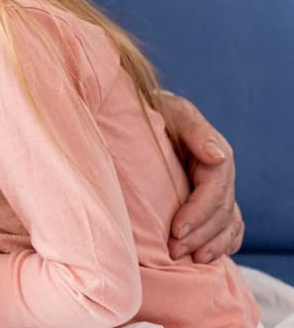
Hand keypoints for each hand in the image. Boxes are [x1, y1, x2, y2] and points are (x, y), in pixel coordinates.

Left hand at [161, 92, 243, 261]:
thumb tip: (217, 156)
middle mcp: (218, 171)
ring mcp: (215, 186)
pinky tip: (207, 256)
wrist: (138, 111)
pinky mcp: (208, 198)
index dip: (199, 212)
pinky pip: (229, 226)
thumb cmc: (152, 109)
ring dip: (212, 243)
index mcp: (211, 150)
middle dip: (201, 234)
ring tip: (191, 259)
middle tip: (175, 251)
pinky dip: (223, 243)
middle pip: (222, 210)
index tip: (177, 230)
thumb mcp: (172, 110)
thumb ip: (194, 130)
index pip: (215, 187)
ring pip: (228, 222)